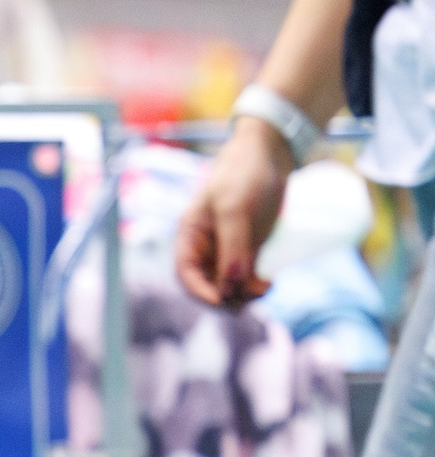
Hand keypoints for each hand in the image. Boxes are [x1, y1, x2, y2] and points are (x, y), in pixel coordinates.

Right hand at [177, 120, 296, 308]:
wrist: (269, 156)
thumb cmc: (242, 175)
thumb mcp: (235, 209)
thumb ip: (232, 248)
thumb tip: (231, 286)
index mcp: (190, 237)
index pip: (186, 274)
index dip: (200, 291)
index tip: (222, 300)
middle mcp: (205, 249)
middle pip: (207, 285)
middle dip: (227, 295)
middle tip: (251, 296)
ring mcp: (226, 251)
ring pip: (229, 286)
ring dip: (245, 294)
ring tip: (265, 287)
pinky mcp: (247, 250)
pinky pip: (247, 278)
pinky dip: (256, 285)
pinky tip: (270, 282)